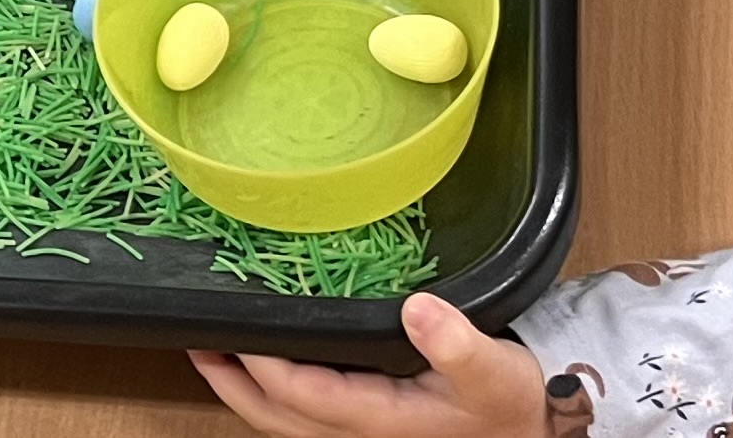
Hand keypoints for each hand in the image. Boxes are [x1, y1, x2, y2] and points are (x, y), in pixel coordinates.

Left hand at [189, 297, 552, 437]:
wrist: (539, 427)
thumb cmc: (514, 398)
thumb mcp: (494, 369)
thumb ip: (456, 342)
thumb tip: (418, 308)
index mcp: (379, 419)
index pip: (298, 393)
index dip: (256, 363)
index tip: (227, 326)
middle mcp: (362, 434)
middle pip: (275, 415)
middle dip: (229, 381)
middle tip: (193, 340)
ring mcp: (364, 435)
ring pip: (285, 422)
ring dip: (244, 390)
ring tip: (213, 350)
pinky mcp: (371, 426)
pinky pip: (306, 416)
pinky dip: (275, 394)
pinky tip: (266, 365)